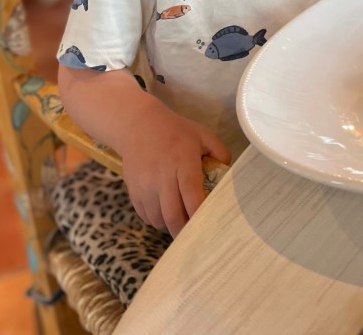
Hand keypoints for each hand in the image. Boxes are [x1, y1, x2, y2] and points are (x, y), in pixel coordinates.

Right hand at [119, 98, 230, 236]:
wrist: (138, 124)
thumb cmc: (174, 131)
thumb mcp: (202, 134)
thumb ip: (220, 152)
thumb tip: (229, 174)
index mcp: (183, 162)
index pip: (192, 195)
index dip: (199, 215)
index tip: (208, 226)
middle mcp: (162, 176)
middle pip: (173, 215)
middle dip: (185, 230)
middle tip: (195, 236)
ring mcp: (145, 185)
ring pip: (158, 219)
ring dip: (170, 225)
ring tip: (180, 220)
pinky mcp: (133, 191)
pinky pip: (146, 216)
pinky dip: (156, 219)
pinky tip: (164, 212)